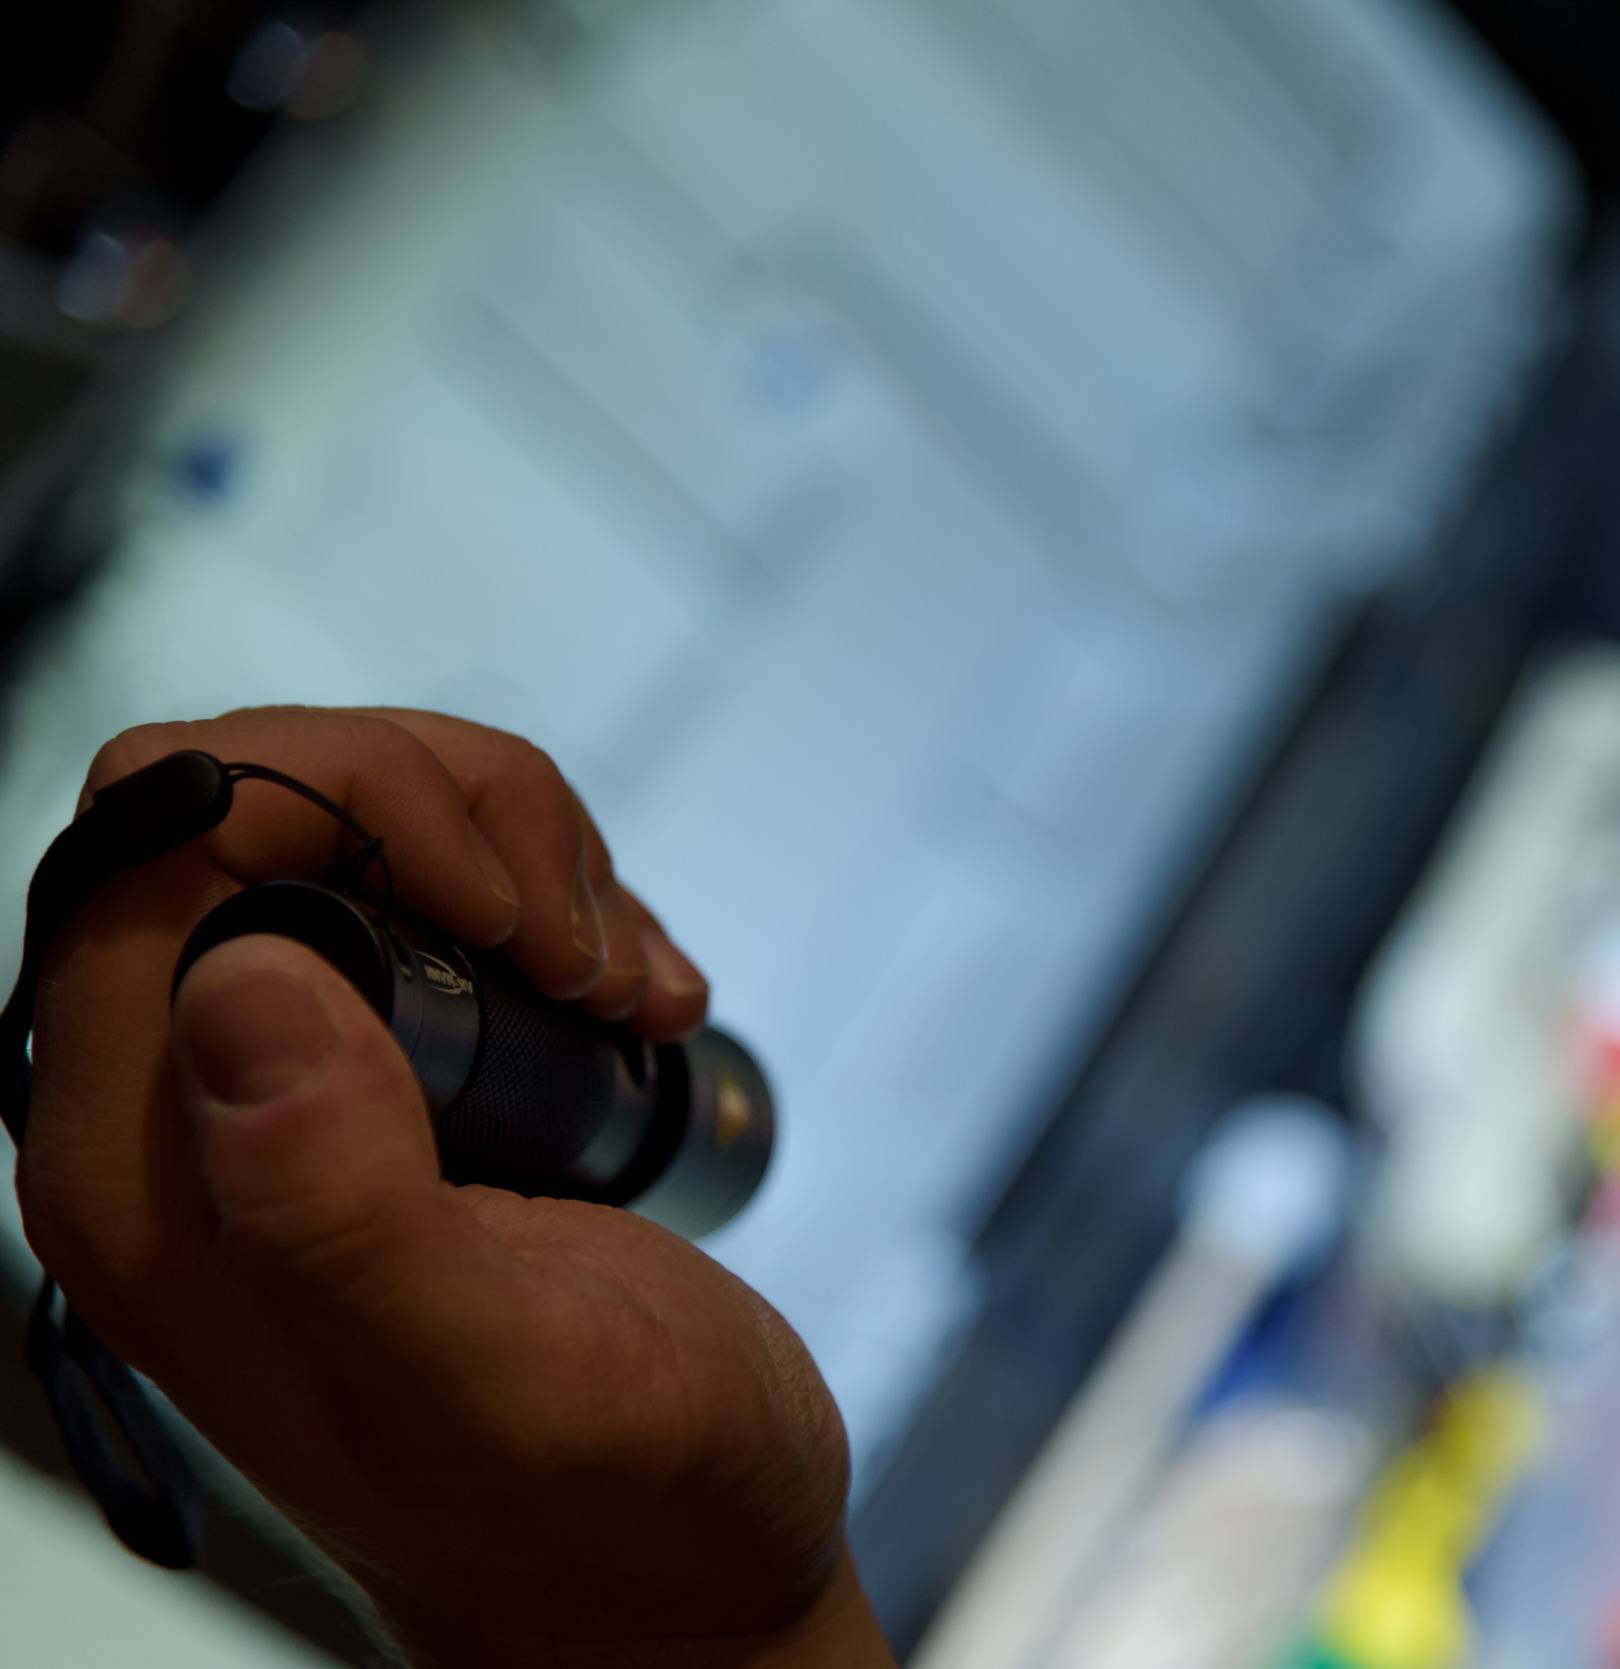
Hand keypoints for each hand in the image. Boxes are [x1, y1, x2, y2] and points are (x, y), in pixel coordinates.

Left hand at [12, 708, 892, 1667]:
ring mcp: (287, 1089)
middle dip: (452, 817)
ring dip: (527, 860)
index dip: (332, 806)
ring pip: (359, 823)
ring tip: (624, 992)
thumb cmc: (609, 1505)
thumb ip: (338, 1205)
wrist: (678, 1571)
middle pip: (252, 801)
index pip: (148, 846)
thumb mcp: (494, 1373)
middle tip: (580, 958)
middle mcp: (183, 1116)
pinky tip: (634, 1001)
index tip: (504, 912)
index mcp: (146, 1181)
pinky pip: (442, 889)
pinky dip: (560, 900)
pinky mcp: (387, 1081)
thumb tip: (235, 981)